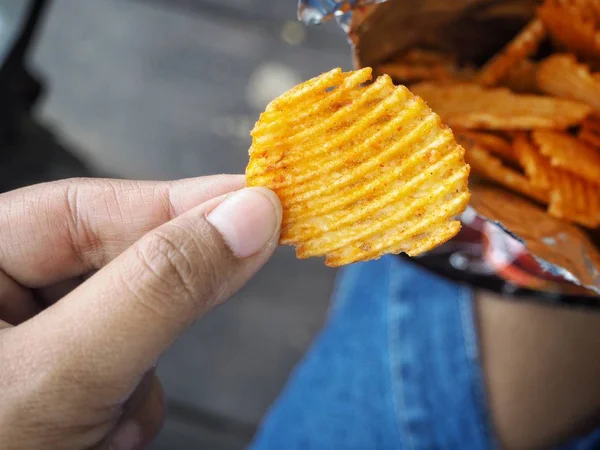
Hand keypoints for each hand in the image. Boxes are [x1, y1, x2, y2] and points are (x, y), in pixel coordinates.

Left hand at [0, 175, 281, 448]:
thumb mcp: (63, 376)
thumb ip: (158, 290)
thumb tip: (249, 218)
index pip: (84, 208)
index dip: (176, 202)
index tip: (257, 201)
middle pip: (107, 268)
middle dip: (158, 305)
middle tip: (229, 286)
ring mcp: (28, 347)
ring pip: (123, 327)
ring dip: (137, 372)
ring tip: (110, 427)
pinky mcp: (57, 387)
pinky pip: (117, 374)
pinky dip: (126, 406)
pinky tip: (106, 439)